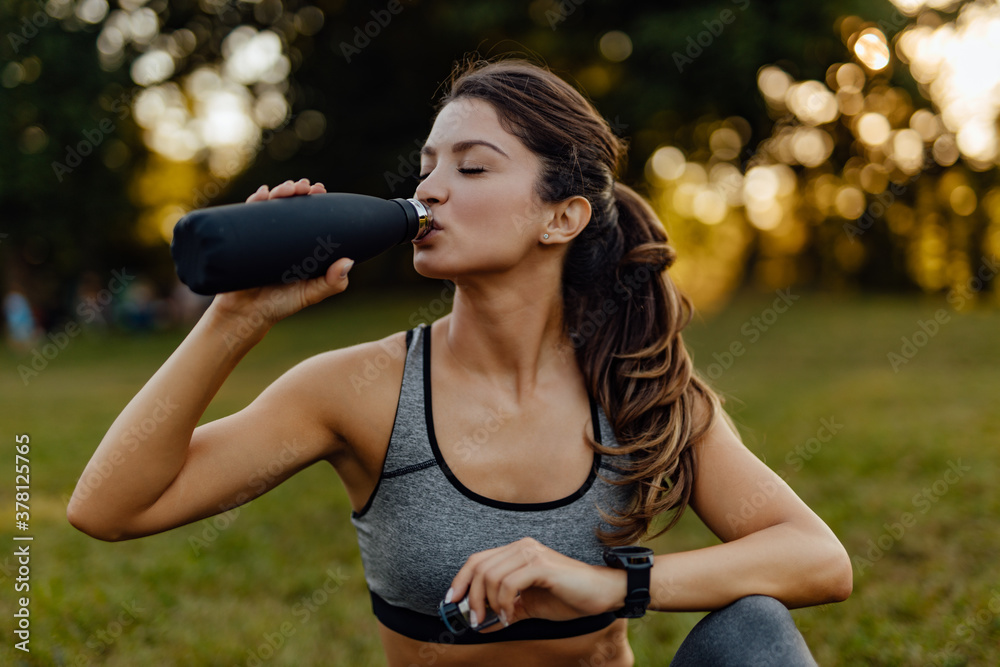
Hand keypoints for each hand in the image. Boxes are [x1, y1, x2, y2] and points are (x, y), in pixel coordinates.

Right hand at [210, 179, 351, 330]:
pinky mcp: (243, 238)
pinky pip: (247, 215)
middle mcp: (282, 236)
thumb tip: (348, 261)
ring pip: (271, 206)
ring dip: (279, 191)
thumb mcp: (312, 293)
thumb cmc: (281, 304)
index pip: (309, 215)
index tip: (320, 189)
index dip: (315, 200)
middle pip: (290, 204)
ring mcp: (262, 235)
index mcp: (301, 244)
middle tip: (304, 186)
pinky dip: (255, 201)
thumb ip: (333, 282)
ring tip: (287, 189)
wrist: (246, 314)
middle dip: (297, 190)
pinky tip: (263, 193)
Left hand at [446, 537, 625, 632]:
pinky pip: (509, 583)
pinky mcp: (541, 564)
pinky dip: (504, 603)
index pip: (477, 560)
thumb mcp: (529, 606)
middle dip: (472, 597)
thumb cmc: (567, 597)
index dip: (460, 580)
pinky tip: (512, 616)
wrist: (600, 594)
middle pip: (479, 568)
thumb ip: (506, 610)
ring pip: (491, 576)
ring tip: (501, 619)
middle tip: (476, 620)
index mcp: (516, 551)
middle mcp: (521, 546)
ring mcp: (531, 553)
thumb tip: (482, 626)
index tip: (452, 602)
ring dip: (489, 603)